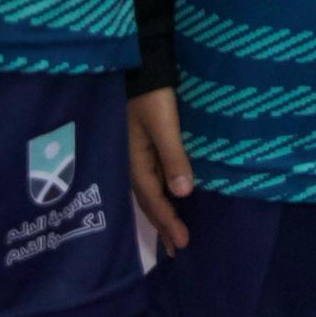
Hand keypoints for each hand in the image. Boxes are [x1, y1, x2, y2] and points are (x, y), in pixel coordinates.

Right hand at [126, 88, 192, 248]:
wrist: (142, 66)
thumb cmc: (153, 95)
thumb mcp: (164, 125)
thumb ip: (173, 157)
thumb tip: (183, 193)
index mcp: (136, 162)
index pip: (154, 201)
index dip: (168, 223)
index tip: (182, 245)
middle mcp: (132, 163)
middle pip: (148, 202)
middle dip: (162, 225)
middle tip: (176, 250)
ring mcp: (135, 155)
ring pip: (148, 193)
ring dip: (160, 214)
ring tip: (171, 235)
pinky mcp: (141, 147)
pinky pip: (150, 180)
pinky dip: (159, 196)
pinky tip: (167, 199)